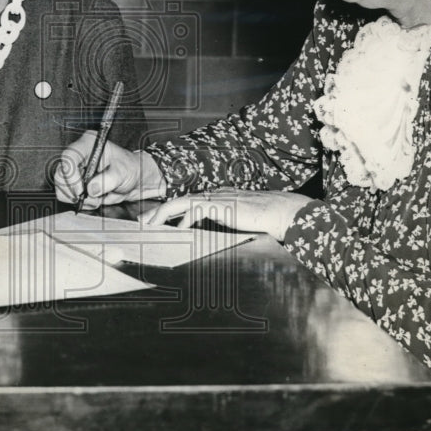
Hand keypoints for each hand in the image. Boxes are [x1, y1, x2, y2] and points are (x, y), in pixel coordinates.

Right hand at [53, 133, 165, 208]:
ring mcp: (75, 171)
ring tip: (97, 198)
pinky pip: (68, 197)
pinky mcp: (75, 184)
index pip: (69, 156)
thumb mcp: (123, 172)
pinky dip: (81, 203)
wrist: (133, 179)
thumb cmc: (129, 168)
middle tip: (89, 197)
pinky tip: (95, 199)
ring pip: (62, 188)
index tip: (80, 190)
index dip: (71, 175)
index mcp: (88, 144)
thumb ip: (109, 179)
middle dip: (73, 190)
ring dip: (79, 199)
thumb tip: (92, 189)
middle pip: (60, 174)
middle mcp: (79, 156)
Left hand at [140, 188, 312, 240]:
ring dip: (164, 214)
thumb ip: (227, 224)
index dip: (171, 211)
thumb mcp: (242, 222)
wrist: (286, 212)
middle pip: (181, 200)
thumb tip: (215, 236)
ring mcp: (219, 198)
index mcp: (220, 198)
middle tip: (144, 223)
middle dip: (160, 211)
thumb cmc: (269, 219)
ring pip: (182, 202)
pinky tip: (177, 231)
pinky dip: (184, 221)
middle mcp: (216, 195)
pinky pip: (196, 211)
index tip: (156, 221)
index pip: (189, 202)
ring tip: (151, 226)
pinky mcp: (223, 205)